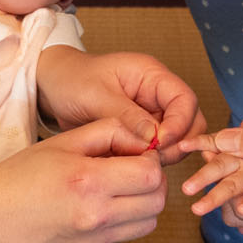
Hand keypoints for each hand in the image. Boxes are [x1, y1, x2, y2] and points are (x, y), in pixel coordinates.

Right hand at [0, 117, 165, 242]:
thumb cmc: (19, 175)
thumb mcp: (62, 141)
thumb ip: (109, 132)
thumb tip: (144, 139)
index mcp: (88, 181)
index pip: (151, 174)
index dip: (150, 160)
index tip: (134, 154)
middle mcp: (96, 216)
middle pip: (157, 202)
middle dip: (152, 182)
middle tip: (131, 170)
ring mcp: (93, 241)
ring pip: (147, 223)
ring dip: (142, 204)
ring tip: (117, 190)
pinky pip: (123, 236)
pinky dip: (121, 221)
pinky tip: (96, 208)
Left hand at [38, 48, 201, 163]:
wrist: (53, 88)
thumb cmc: (72, 80)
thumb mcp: (96, 96)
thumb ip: (127, 116)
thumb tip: (154, 139)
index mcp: (151, 76)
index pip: (184, 100)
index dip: (180, 124)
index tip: (160, 143)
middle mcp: (157, 95)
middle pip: (189, 122)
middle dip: (177, 143)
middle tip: (153, 159)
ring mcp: (151, 114)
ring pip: (177, 139)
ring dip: (165, 155)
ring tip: (139, 164)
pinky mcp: (141, 132)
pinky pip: (157, 149)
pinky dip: (150, 160)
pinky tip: (131, 166)